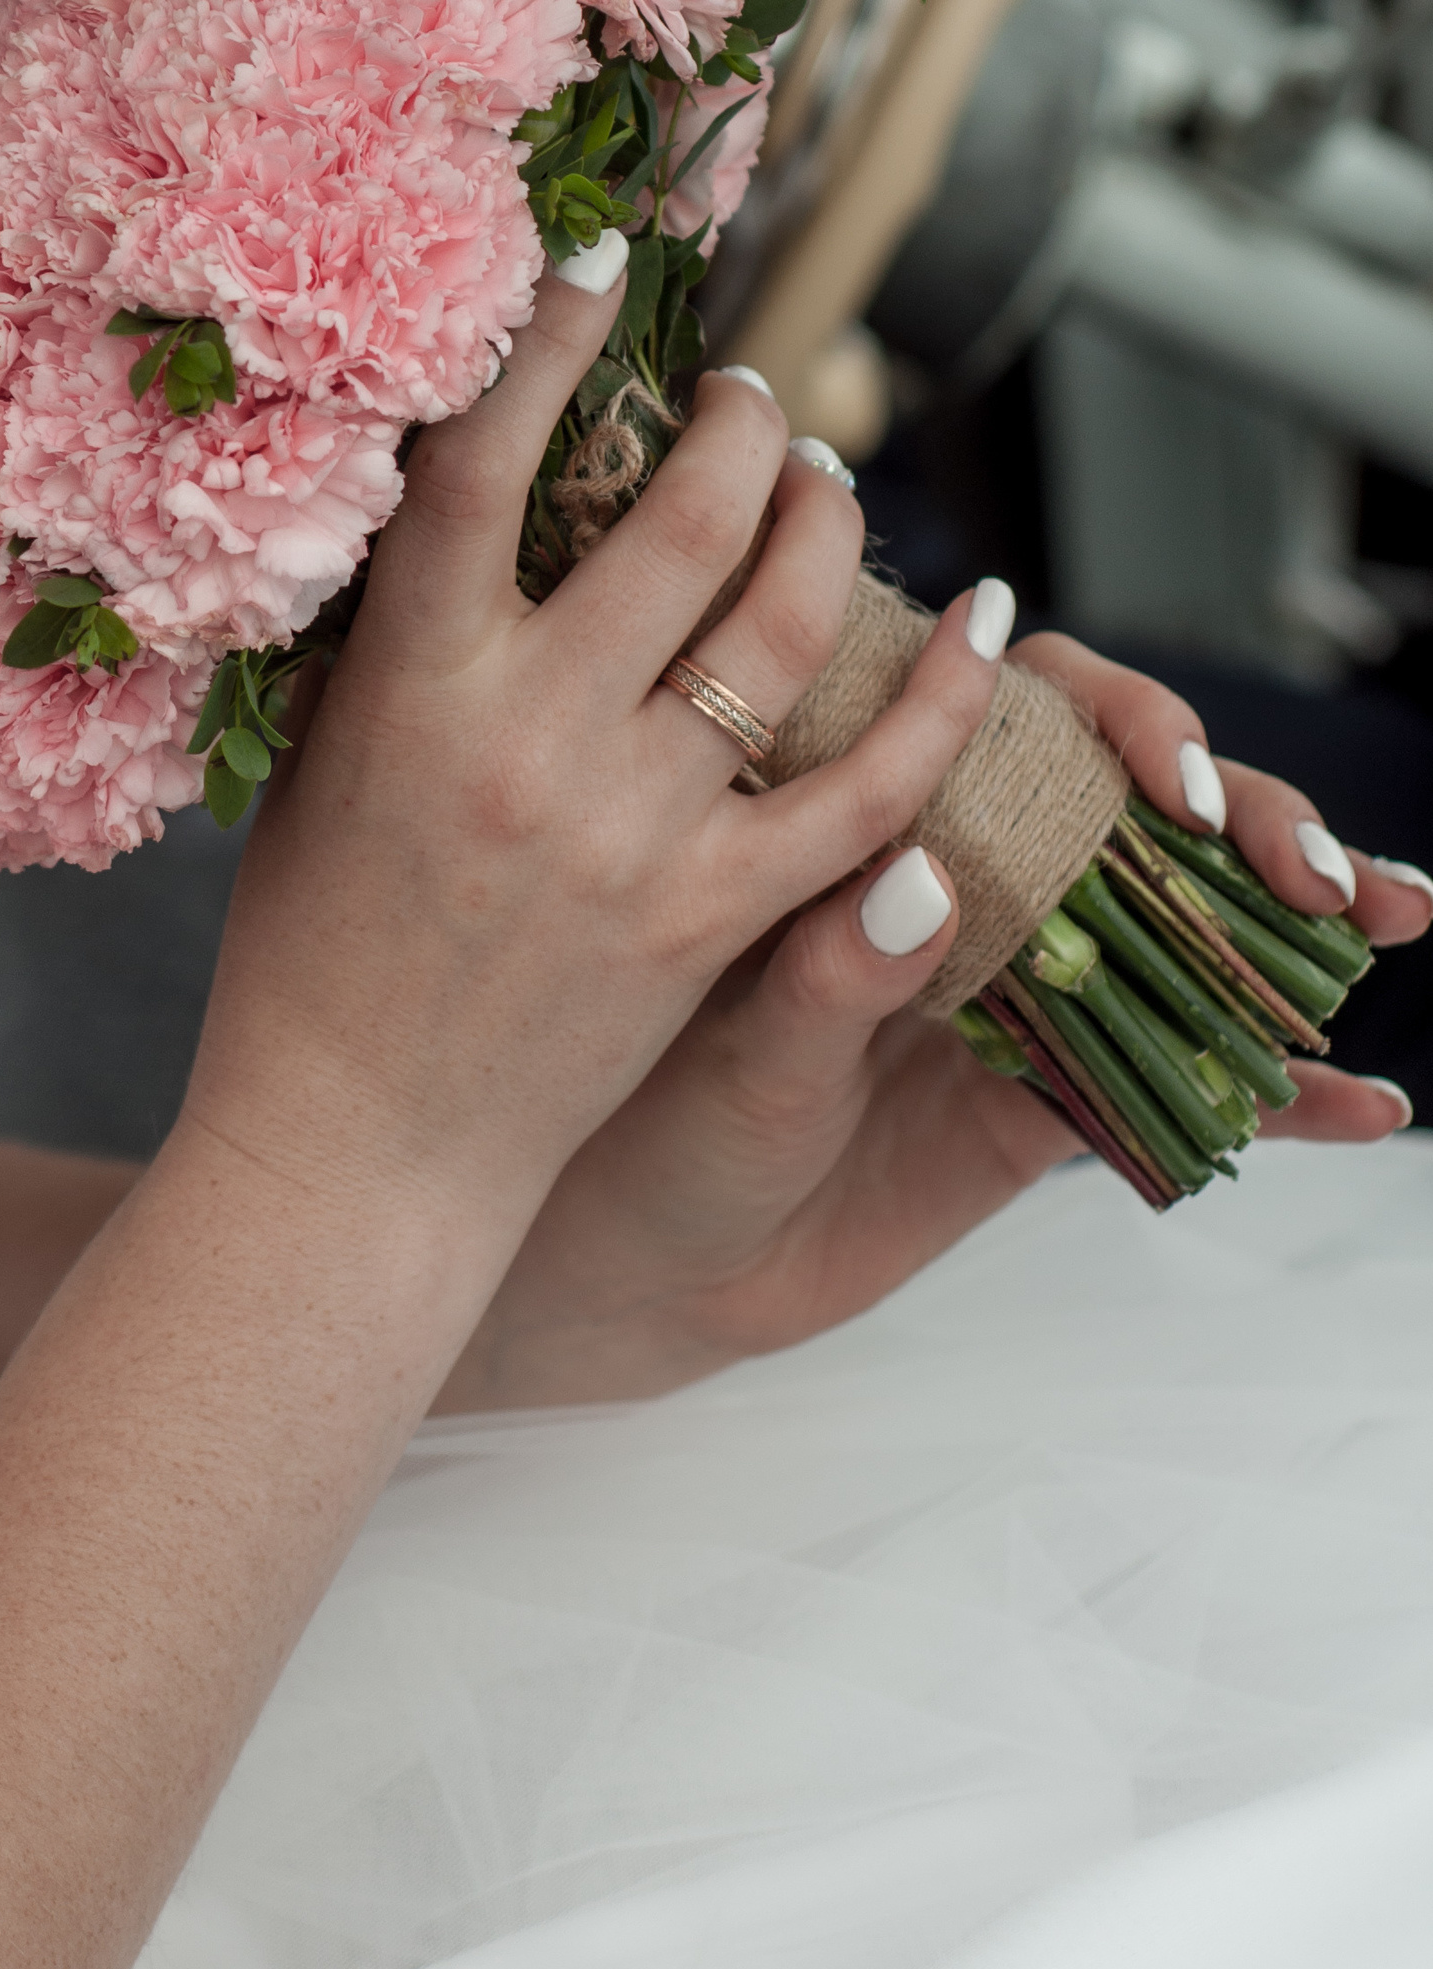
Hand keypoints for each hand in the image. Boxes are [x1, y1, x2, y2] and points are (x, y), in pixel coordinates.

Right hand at [184, 296, 1007, 1266]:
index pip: (485, 470)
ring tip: (819, 476)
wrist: (358, 1145)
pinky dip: (942, 699)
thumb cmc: (311, 942)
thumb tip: (459, 485)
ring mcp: (636, 834)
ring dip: (820, 522)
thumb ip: (397, 633)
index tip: (591, 260)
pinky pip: (865, 792)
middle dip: (730, 426)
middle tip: (742, 394)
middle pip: (676, 525)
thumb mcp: (324, 755)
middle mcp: (532, 742)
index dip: (545, 346)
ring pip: (782, 631)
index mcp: (413, 687)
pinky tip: (983, 619)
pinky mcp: (714, 921)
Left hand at [441, 614, 1427, 1412]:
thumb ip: (823, 973)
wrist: (612, 1256)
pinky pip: (1172, 1078)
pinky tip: (1360, 1103)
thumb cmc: (631, 1108)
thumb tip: (924, 886)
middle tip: (1307, 864)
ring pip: (1169, 924)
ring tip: (1388, 912)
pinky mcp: (1040, 1101)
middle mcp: (951, 879)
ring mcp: (1007, 988)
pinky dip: (1268, 1088)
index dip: (1110, 723)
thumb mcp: (721, 1044)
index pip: (1016, 712)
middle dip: (1238, 808)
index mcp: (867, 813)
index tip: (1167, 778)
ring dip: (1284, 916)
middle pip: (1124, 806)